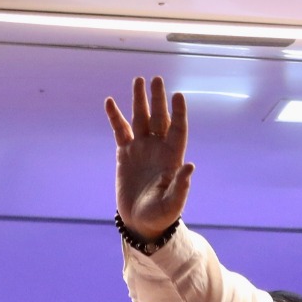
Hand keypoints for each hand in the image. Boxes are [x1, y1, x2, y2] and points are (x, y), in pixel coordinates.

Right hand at [105, 75, 193, 239]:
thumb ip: (181, 186)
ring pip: (140, 119)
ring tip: (138, 80)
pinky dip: (115, 117)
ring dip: (139, 101)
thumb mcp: (172, 203)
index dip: (178, 113)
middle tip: (157, 79)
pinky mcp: (125, 154)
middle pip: (159, 118)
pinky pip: (120, 131)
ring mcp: (141, 149)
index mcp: (172, 158)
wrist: (141, 222)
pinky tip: (110, 102)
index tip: (178, 95)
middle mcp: (158, 149)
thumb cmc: (161, 216)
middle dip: (158, 99)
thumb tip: (190, 166)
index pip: (177, 130)